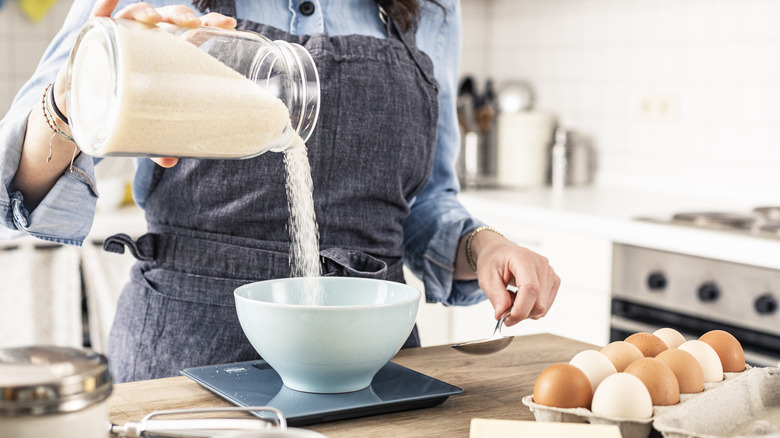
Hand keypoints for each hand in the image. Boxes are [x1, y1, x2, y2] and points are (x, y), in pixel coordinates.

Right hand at [61, 0, 238, 167]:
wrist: (82, 108)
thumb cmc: (123, 110)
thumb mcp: (143, 127)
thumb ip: (157, 142)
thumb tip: (171, 161)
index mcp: (166, 56)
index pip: (192, 34)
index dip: (210, 26)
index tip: (228, 24)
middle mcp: (147, 42)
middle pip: (169, 20)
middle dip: (183, 16)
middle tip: (193, 24)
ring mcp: (122, 37)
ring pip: (139, 15)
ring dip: (149, 11)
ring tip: (158, 19)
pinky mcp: (95, 37)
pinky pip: (100, 15)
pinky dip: (105, 2)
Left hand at [469, 231, 560, 326]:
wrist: (501, 253)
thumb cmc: (494, 261)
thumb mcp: (486, 278)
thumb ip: (496, 297)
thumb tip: (502, 314)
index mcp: (523, 258)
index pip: (530, 288)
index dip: (520, 309)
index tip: (507, 319)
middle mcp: (541, 264)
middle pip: (539, 303)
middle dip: (520, 313)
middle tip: (504, 308)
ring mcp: (550, 273)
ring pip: (542, 308)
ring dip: (525, 311)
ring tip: (512, 298)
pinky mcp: (554, 282)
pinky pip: (545, 306)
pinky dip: (531, 308)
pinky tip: (521, 297)